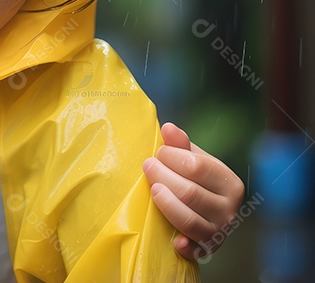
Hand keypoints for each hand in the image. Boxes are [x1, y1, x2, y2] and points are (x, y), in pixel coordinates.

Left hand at [143, 122, 244, 260]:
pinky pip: (194, 248)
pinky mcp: (206, 249)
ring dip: (166, 204)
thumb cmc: (196, 181)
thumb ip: (181, 145)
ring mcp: (219, 230)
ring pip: (189, 220)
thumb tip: (168, 128)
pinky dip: (185, 246)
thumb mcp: (193, 160)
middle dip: (162, 177)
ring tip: (153, 189)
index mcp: (229, 182)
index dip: (171, 157)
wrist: (207, 215)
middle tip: (147, 167)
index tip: (158, 153)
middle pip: (190, 193)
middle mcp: (229, 208)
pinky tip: (174, 240)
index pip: (197, 167)